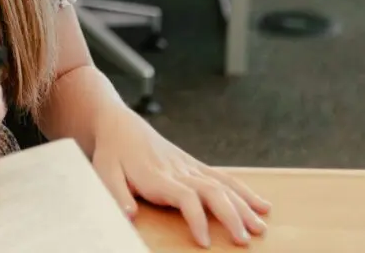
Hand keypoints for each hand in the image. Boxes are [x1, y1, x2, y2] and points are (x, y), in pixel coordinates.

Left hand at [91, 104, 270, 247]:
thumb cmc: (111, 152)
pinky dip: (244, 191)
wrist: (119, 123)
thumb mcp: (104, 172)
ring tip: (261, 227)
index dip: (197, 219)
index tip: (205, 242)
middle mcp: (178, 171)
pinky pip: (223, 177)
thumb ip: (117, 195)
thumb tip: (129, 216)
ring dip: (244, 205)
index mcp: (157, 176)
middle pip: (212, 191)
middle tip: (244, 241)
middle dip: (231, 216)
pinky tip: (261, 205)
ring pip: (223, 184)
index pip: (185, 197)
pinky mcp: (194, 164)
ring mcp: (189, 166)